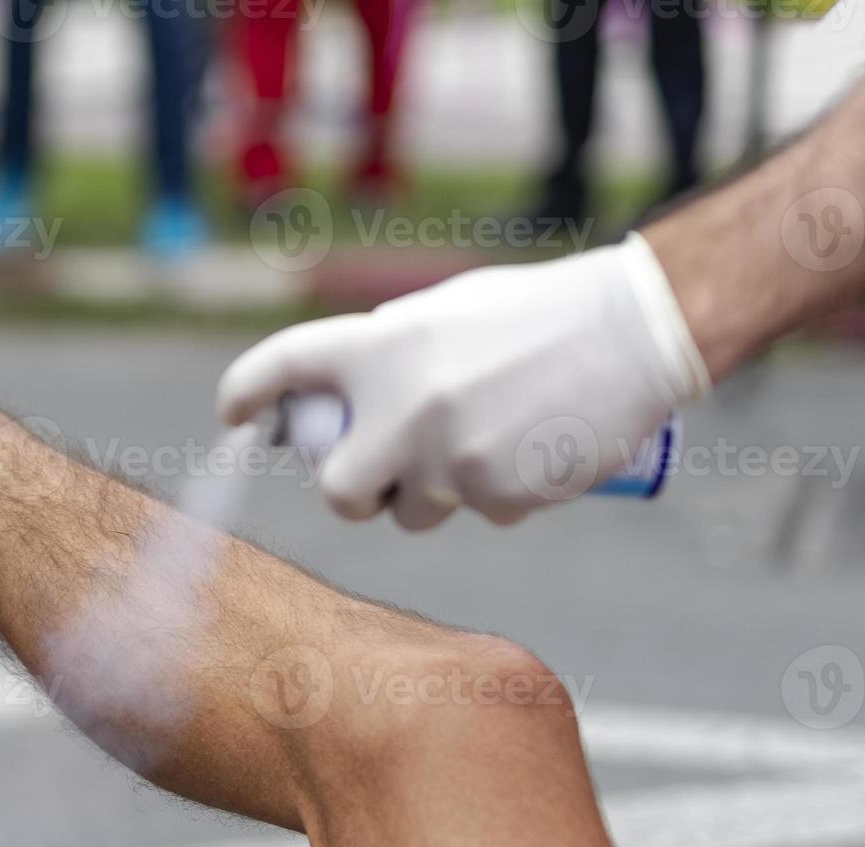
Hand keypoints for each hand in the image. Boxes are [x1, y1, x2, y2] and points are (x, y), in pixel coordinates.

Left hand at [218, 233, 710, 528]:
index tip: (231, 412)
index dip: (246, 390)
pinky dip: (495, 497)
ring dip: (430, 496)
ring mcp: (447, 458)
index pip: (285, 366)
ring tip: (476, 449)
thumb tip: (344, 400)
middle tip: (374, 476)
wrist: (634, 331)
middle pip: (337, 490)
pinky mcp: (496, 495)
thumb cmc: (536, 314)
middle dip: (353, 491)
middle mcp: (401, 406)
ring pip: (412, 513)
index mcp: (380, 346)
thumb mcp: (445, 312)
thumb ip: (389, 353)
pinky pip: (478, 515)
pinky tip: (528, 455)